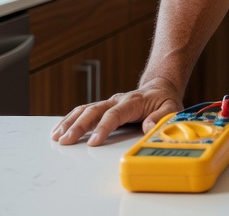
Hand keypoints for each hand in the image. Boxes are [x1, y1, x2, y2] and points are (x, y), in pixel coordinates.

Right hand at [50, 77, 182, 145]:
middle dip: (78, 126)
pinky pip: (84, 111)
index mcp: (133, 102)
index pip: (114, 114)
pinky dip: (70, 119)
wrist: (160, 87)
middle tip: (66, 141)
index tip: (93, 142)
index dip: (103, 127)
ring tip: (57, 137)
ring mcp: (108, 102)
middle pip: (94, 111)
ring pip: (85, 110)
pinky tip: (59, 129)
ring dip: (69, 122)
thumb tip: (148, 126)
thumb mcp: (172, 108)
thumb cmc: (164, 100)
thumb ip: (161, 117)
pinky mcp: (103, 107)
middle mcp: (117, 100)